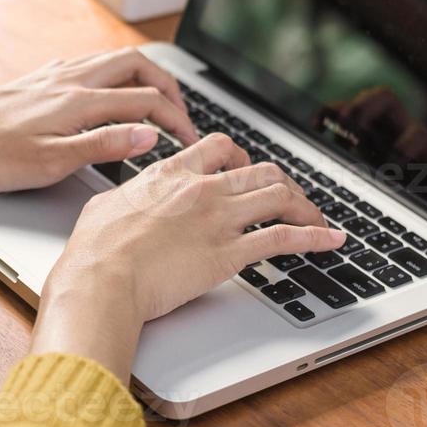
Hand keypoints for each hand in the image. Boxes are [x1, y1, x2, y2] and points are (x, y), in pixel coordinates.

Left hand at [0, 50, 198, 193]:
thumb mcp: (50, 163)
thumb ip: (104, 146)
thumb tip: (149, 136)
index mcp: (78, 102)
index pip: (146, 100)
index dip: (176, 118)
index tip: (190, 139)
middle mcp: (69, 79)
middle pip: (136, 65)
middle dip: (168, 84)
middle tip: (182, 111)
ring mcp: (53, 75)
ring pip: (113, 60)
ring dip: (142, 75)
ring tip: (155, 99)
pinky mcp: (38, 79)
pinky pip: (89, 64)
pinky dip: (113, 73)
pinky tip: (107, 90)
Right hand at [30, 134, 346, 379]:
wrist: (102, 278)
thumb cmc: (95, 250)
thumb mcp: (105, 205)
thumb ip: (127, 194)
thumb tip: (128, 196)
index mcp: (171, 174)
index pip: (219, 147)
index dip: (240, 155)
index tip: (246, 168)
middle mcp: (202, 189)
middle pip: (260, 169)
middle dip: (281, 182)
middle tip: (287, 196)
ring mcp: (220, 219)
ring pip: (279, 195)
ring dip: (304, 205)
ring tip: (316, 219)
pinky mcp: (231, 253)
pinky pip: (285, 238)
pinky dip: (315, 237)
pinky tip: (332, 240)